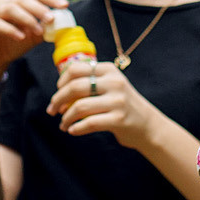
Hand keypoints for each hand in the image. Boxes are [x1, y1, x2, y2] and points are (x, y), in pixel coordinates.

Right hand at [0, 0, 65, 82]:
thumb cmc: (14, 44)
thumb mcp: (33, 36)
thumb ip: (45, 29)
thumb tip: (62, 25)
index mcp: (18, 1)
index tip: (65, 5)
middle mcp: (5, 3)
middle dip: (39, 8)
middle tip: (51, 18)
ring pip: (10, 8)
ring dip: (26, 18)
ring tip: (38, 30)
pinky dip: (11, 30)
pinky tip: (21, 37)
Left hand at [47, 53, 167, 151]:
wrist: (147, 125)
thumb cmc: (122, 105)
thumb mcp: (110, 86)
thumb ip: (91, 81)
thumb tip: (60, 90)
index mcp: (109, 70)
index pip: (76, 69)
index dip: (61, 81)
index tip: (57, 91)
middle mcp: (114, 82)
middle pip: (75, 87)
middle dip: (58, 100)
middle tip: (52, 110)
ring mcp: (117, 101)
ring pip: (79, 107)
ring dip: (65, 118)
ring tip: (63, 124)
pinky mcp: (119, 119)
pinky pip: (89, 123)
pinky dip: (76, 128)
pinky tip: (72, 130)